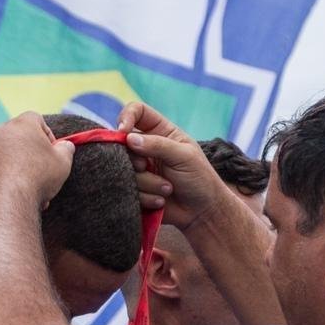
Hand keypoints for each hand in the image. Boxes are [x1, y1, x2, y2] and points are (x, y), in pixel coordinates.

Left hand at [0, 112, 75, 213]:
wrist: (7, 201)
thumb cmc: (38, 178)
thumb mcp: (63, 162)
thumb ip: (66, 149)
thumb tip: (66, 146)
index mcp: (22, 124)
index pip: (37, 120)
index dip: (47, 136)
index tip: (52, 153)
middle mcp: (0, 131)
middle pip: (19, 137)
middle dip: (30, 153)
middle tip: (40, 172)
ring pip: (5, 155)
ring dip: (17, 167)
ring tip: (28, 188)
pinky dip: (2, 178)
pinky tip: (13, 194)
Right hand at [117, 101, 239, 230]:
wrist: (201, 212)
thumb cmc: (199, 178)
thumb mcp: (184, 156)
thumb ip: (158, 145)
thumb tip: (129, 139)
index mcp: (160, 131)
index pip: (137, 112)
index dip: (126, 116)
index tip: (123, 131)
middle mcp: (146, 148)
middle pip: (123, 144)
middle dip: (135, 160)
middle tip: (147, 167)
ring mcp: (139, 169)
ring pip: (124, 170)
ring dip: (147, 183)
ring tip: (167, 189)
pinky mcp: (135, 190)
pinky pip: (127, 190)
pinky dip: (145, 197)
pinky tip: (161, 201)